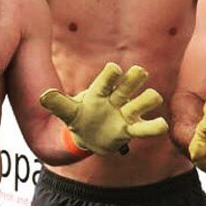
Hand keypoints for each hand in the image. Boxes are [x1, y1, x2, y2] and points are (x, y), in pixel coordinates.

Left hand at [40, 63, 168, 155]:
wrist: (89, 136)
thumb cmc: (81, 117)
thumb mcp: (68, 112)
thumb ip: (58, 104)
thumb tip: (43, 95)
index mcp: (101, 91)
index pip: (109, 77)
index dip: (112, 73)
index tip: (115, 70)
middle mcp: (117, 98)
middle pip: (130, 82)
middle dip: (134, 78)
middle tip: (138, 73)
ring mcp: (127, 112)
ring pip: (144, 101)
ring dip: (147, 99)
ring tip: (151, 98)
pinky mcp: (133, 129)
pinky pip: (146, 128)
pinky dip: (155, 127)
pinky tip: (161, 125)